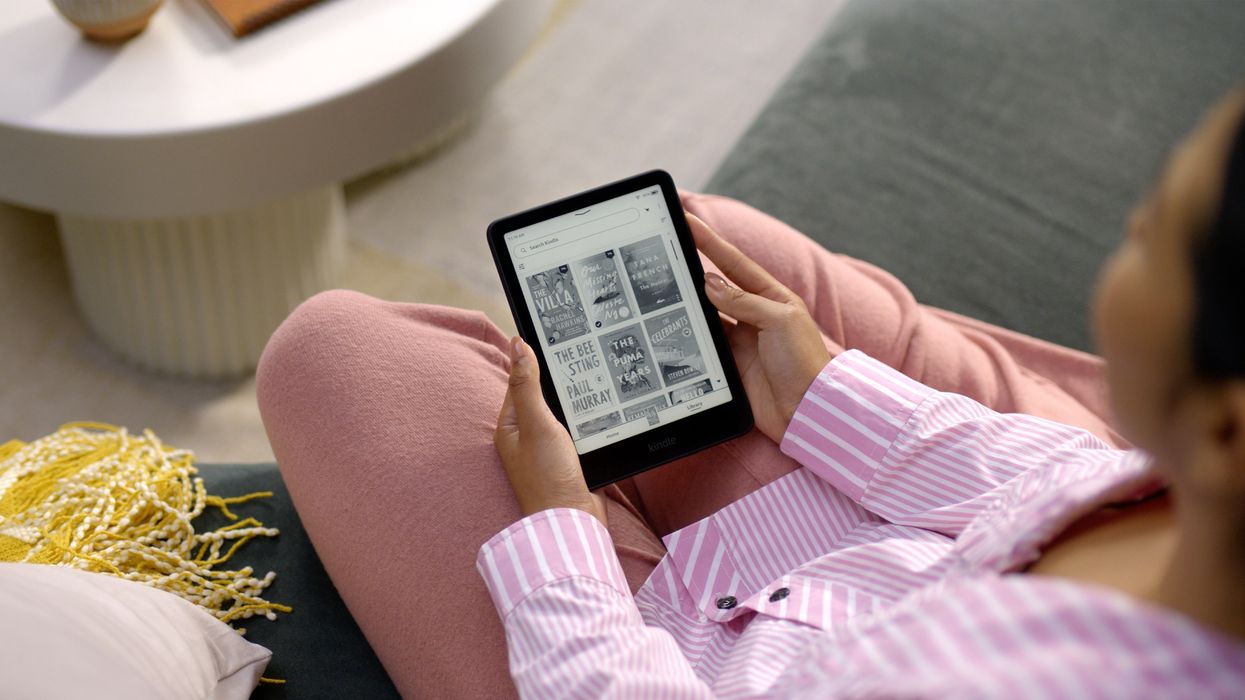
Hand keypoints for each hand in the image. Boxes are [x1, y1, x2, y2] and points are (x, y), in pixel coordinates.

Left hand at [495, 336, 606, 524]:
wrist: (573, 520)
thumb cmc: (548, 476)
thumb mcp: (537, 423)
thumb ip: (528, 385)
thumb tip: (517, 345)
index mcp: (510, 425)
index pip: (520, 382)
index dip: (535, 362)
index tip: (557, 341)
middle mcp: (526, 436)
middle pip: (543, 396)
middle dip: (559, 383)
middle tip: (581, 359)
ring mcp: (547, 449)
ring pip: (563, 413)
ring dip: (576, 403)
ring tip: (594, 382)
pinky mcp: (568, 459)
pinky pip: (577, 431)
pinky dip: (586, 422)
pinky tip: (601, 413)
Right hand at [688, 212, 832, 442]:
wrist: (805, 411)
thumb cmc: (804, 362)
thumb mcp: (780, 320)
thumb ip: (744, 301)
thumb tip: (710, 283)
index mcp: (772, 296)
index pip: (734, 262)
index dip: (710, 241)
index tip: (688, 222)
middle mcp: (754, 313)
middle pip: (716, 285)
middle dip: (692, 268)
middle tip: (666, 253)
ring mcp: (740, 338)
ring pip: (706, 313)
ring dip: (688, 302)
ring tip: (662, 287)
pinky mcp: (729, 362)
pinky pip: (703, 343)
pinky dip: (689, 333)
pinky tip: (673, 324)